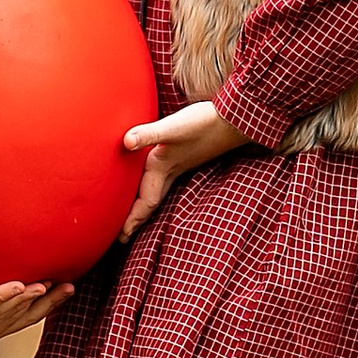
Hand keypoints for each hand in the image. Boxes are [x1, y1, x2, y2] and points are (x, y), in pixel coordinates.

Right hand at [0, 271, 69, 357]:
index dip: (2, 296)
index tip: (25, 284)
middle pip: (3, 317)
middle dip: (31, 300)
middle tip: (57, 282)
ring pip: (10, 324)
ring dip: (38, 309)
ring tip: (65, 290)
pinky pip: (5, 329)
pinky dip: (27, 317)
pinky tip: (44, 304)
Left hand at [120, 101, 247, 236]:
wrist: (236, 119)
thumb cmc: (205, 123)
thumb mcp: (174, 127)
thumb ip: (149, 134)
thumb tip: (126, 142)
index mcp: (162, 166)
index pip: (145, 201)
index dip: (133, 219)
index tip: (122, 238)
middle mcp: (170, 169)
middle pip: (150, 201)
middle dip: (138, 219)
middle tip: (124, 238)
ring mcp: (179, 164)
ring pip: (158, 191)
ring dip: (146, 206)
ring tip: (136, 219)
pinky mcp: (186, 156)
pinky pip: (166, 179)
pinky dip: (156, 188)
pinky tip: (156, 183)